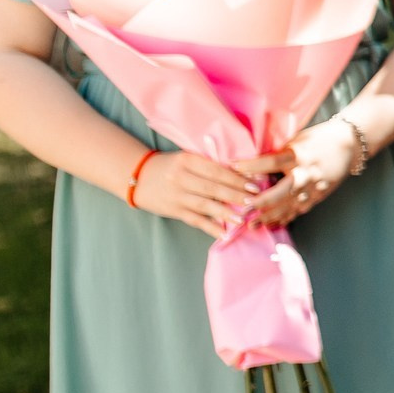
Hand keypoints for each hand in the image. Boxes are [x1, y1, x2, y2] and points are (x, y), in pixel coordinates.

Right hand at [130, 148, 258, 237]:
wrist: (137, 177)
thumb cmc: (171, 166)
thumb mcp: (187, 159)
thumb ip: (210, 165)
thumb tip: (243, 174)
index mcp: (187, 160)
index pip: (217, 170)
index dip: (237, 178)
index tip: (256, 184)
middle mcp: (180, 177)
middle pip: (213, 188)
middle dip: (236, 195)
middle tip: (255, 201)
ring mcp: (176, 195)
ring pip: (205, 205)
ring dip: (226, 213)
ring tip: (243, 218)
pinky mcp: (173, 210)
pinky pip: (195, 220)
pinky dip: (210, 227)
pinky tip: (225, 233)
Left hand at [239, 118, 361, 228]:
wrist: (350, 145)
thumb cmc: (319, 139)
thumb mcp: (297, 141)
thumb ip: (278, 154)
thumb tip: (252, 166)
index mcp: (300, 155)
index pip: (272, 161)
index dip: (252, 165)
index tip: (233, 166)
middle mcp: (308, 173)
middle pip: (283, 191)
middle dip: (262, 202)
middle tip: (243, 209)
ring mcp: (315, 187)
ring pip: (290, 206)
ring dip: (270, 216)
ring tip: (252, 224)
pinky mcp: (319, 196)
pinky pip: (299, 210)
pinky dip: (285, 219)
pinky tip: (271, 225)